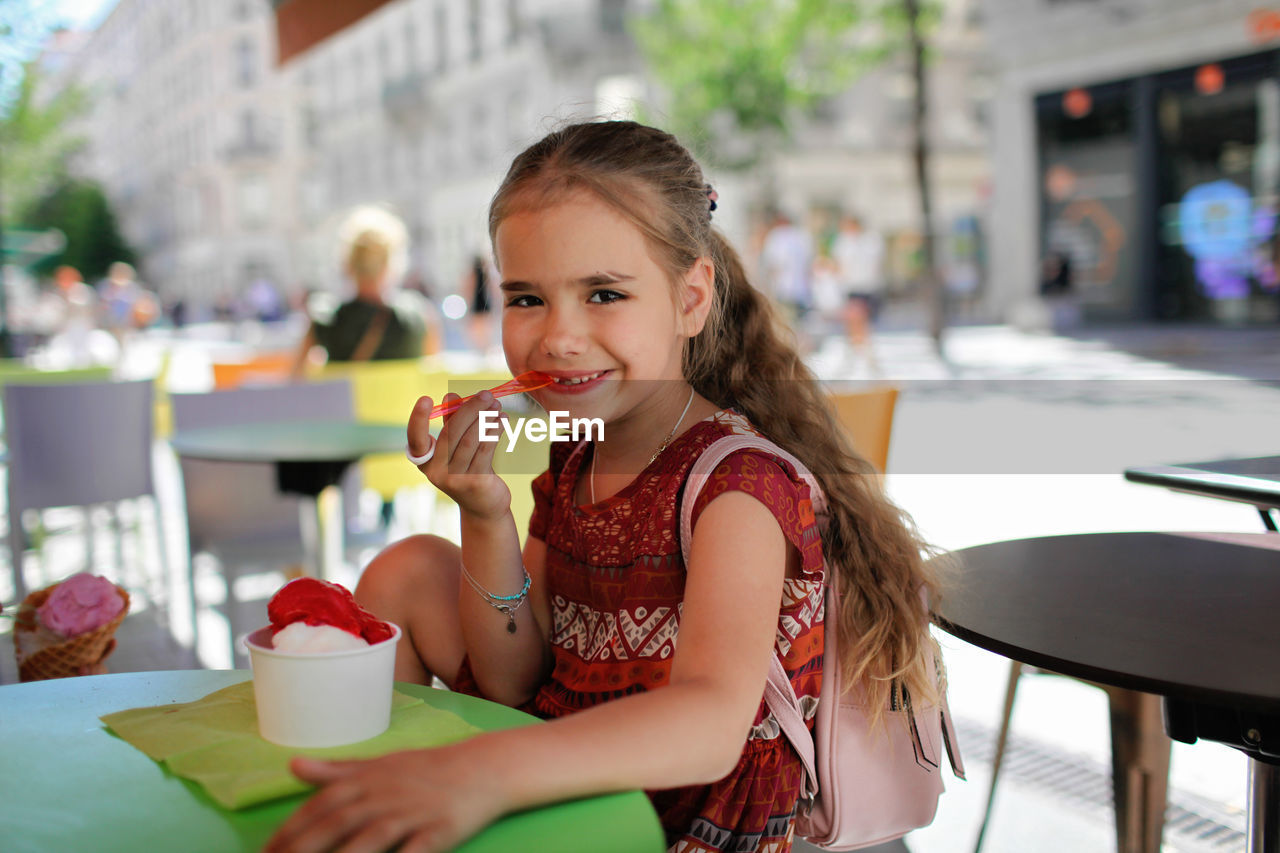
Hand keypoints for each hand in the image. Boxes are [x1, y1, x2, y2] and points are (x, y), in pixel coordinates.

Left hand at [265, 747, 503, 852]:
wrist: (481, 768)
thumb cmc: (425, 769)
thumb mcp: (378, 764)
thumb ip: (335, 770)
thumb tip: (293, 765)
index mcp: (365, 780)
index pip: (319, 807)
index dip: (289, 832)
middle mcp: (383, 796)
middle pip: (335, 825)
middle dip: (302, 849)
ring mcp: (411, 814)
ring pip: (369, 841)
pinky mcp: (438, 832)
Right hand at [407, 391, 511, 520]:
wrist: (483, 506)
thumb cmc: (467, 469)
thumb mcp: (456, 446)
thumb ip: (452, 422)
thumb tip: (450, 395)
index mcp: (426, 461)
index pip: (416, 440)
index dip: (417, 420)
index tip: (425, 398)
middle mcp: (436, 471)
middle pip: (451, 433)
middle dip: (470, 410)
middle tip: (486, 395)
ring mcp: (455, 479)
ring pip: (471, 440)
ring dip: (486, 419)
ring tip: (496, 405)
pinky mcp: (475, 482)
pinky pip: (485, 450)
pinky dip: (494, 431)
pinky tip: (502, 420)